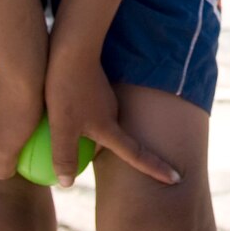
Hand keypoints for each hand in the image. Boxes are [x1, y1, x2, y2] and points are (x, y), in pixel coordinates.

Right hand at [0, 65, 41, 178]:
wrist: (31, 70)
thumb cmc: (17, 110)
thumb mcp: (7, 145)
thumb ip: (2, 165)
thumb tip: (2, 173)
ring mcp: (2, 97)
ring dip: (2, 125)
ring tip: (12, 134)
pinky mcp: (20, 87)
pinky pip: (19, 106)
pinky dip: (24, 115)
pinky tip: (39, 121)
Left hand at [44, 33, 179, 186]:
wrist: (71, 47)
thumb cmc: (66, 88)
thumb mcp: (61, 127)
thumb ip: (64, 156)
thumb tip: (66, 183)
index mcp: (110, 128)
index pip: (137, 154)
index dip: (156, 168)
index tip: (176, 178)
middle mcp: (112, 114)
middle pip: (113, 142)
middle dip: (113, 154)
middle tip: (87, 165)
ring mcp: (104, 100)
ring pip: (96, 126)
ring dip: (85, 135)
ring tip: (63, 139)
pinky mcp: (93, 87)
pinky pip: (86, 112)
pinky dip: (75, 120)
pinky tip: (54, 117)